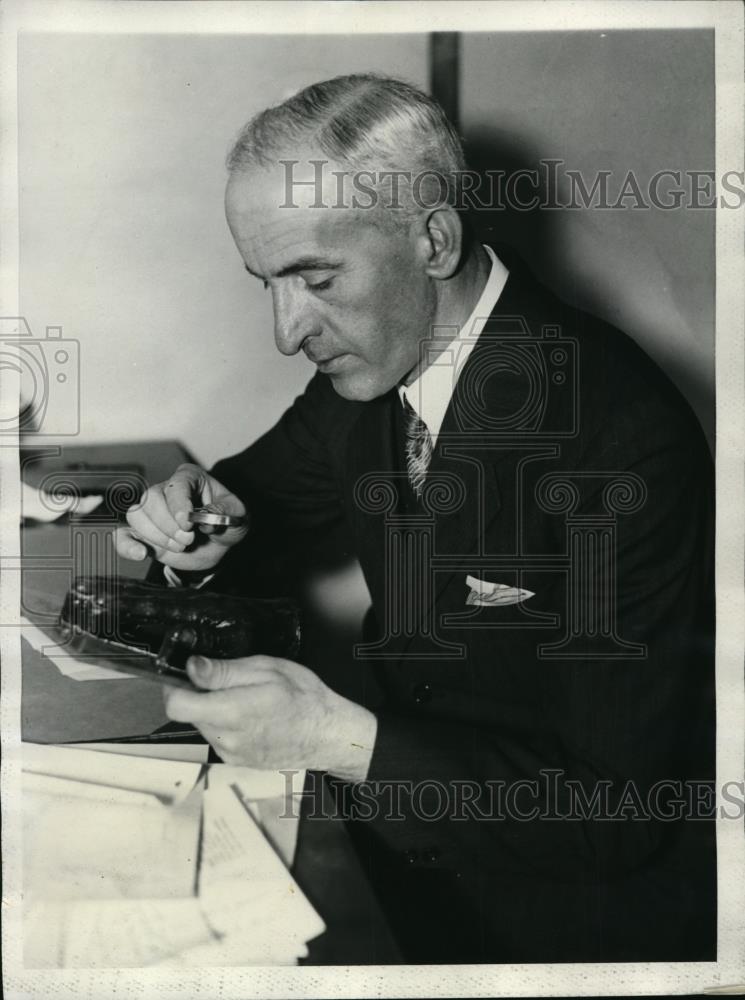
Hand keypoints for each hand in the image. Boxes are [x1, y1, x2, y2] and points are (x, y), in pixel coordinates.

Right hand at [114, 463, 248, 571]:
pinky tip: (141, 554)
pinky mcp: (143, 533)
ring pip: (137, 516)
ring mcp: (152, 512)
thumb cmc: (228, 521)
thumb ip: (224, 513)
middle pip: (151, 499)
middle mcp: (166, 490)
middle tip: (189, 540)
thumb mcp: (237, 514)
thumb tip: (205, 522)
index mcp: (189, 478)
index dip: (179, 504)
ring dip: (156, 536)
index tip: (187, 524)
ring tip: (180, 546)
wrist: (219, 544)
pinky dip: (127, 545)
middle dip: (169, 525)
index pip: (176, 485)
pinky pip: (123, 535)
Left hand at [163, 654, 376, 780]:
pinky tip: (251, 716)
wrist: (328, 734)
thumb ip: (226, 670)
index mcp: (232, 712)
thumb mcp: (267, 669)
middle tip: (229, 680)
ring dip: (213, 709)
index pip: (176, 705)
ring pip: (203, 725)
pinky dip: (226, 724)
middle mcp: (225, 738)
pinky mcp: (236, 761)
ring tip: (246, 698)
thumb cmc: (304, 697)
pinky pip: (217, 737)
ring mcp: (230, 753)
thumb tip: (192, 667)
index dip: (175, 685)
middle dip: (200, 694)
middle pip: (188, 714)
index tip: (187, 673)